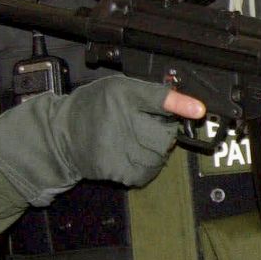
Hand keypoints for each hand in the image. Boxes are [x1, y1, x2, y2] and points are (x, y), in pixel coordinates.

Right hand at [0, 75, 205, 205]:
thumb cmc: (92, 108)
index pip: (159, 97)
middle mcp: (123, 119)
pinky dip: (147, 167)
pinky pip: (147, 172)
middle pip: (166, 133)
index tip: (199, 110)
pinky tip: (134, 156)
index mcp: (124, 93)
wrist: (61, 135)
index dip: (182, 104)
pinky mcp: (116, 168)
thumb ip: (149, 93)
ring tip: (139, 142)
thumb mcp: (119, 88)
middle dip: (164, 132)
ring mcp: (120, 146)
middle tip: (149, 127)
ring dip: (158, 151)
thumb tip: (184, 103)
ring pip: (159, 154)